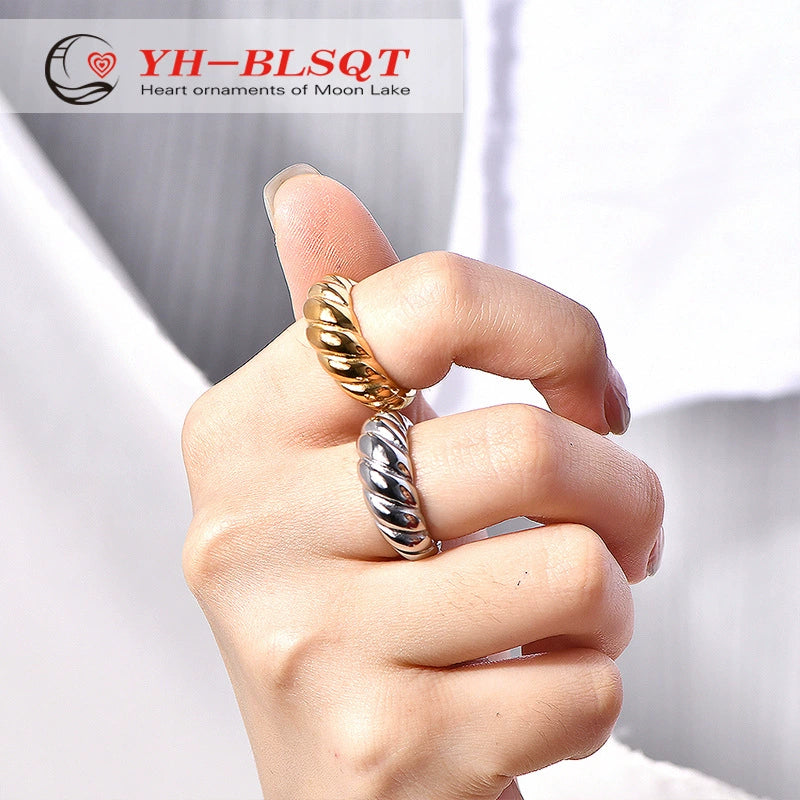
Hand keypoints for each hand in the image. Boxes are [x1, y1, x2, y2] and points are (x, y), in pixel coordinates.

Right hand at [181, 168, 663, 799]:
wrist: (332, 776)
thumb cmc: (350, 593)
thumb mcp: (327, 452)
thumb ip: (336, 318)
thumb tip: (307, 193)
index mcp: (242, 429)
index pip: (430, 300)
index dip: (556, 332)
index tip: (586, 389)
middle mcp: (252, 530)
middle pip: (528, 444)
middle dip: (619, 484)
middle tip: (615, 520)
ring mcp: (310, 647)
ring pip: (574, 571)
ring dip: (608, 594)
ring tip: (559, 613)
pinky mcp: (381, 750)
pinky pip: (581, 691)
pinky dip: (589, 688)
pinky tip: (523, 692)